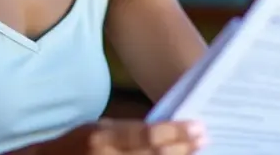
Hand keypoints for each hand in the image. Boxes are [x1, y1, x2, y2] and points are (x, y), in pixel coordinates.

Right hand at [36, 118, 207, 153]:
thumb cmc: (73, 148)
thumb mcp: (96, 130)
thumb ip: (127, 132)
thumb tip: (165, 133)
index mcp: (101, 136)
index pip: (148, 134)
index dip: (176, 132)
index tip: (199, 127)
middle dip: (183, 149)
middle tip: (205, 140)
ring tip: (195, 154)